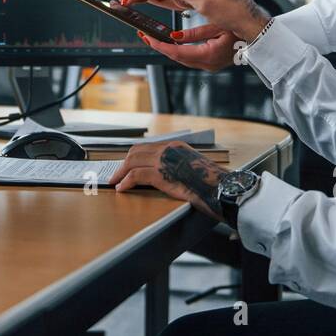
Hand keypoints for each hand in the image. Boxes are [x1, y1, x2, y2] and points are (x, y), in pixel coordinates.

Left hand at [109, 140, 227, 221]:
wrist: (220, 188)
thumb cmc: (212, 183)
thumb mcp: (194, 168)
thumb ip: (179, 167)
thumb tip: (167, 175)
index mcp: (176, 146)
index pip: (148, 147)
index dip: (134, 157)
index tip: (127, 165)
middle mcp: (168, 149)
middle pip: (136, 152)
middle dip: (124, 163)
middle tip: (116, 174)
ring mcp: (163, 159)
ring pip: (132, 161)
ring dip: (121, 172)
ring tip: (115, 181)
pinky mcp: (161, 173)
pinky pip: (136, 175)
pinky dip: (126, 181)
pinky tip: (122, 188)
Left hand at [137, 24, 237, 71]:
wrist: (257, 37)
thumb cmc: (241, 29)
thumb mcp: (217, 26)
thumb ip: (196, 32)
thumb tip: (175, 35)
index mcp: (209, 55)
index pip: (178, 52)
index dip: (160, 45)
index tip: (148, 38)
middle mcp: (207, 64)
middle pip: (176, 57)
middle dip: (159, 46)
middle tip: (145, 35)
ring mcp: (208, 64)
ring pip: (181, 58)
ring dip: (167, 48)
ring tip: (153, 37)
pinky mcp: (209, 61)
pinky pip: (189, 57)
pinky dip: (177, 49)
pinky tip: (170, 41)